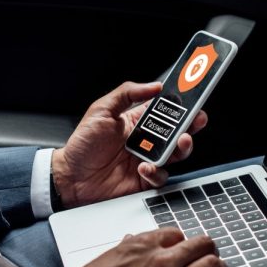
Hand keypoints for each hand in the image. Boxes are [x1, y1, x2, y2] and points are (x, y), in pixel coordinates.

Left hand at [52, 81, 207, 208]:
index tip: (194, 96)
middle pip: (178, 131)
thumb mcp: (101, 110)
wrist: (70, 177)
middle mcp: (146, 141)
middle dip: (192, 124)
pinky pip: (161, 176)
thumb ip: (126, 93)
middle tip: (196, 120)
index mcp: (137, 121)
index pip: (166, 110)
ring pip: (176, 154)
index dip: (181, 104)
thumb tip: (154, 85)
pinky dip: (156, 171)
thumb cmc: (82, 145)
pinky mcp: (144, 180)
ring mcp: (147, 160)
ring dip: (182, 147)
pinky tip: (144, 167)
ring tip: (180, 141)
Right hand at [58, 228, 227, 266]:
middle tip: (211, 259)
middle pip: (201, 245)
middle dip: (209, 251)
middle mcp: (161, 262)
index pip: (175, 235)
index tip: (184, 251)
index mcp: (139, 248)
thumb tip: (130, 245)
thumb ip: (121, 253)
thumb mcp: (100, 264)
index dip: (182, 243)